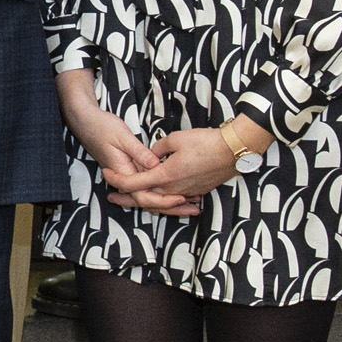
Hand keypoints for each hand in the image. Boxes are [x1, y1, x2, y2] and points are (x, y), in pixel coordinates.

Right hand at [55, 68, 183, 214]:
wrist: (86, 122)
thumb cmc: (102, 127)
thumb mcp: (123, 137)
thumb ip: (140, 153)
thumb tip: (156, 165)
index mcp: (123, 172)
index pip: (144, 195)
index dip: (164, 200)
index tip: (181, 198)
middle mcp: (125, 177)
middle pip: (149, 201)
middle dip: (172, 208)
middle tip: (194, 210)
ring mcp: (128, 175)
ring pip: (149, 196)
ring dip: (170, 202)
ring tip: (191, 206)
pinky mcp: (131, 170)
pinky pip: (147, 186)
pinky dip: (163, 192)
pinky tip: (178, 193)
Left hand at [100, 119, 270, 215]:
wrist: (234, 151)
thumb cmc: (206, 143)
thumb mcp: (176, 139)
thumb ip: (158, 148)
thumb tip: (152, 154)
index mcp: (165, 176)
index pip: (134, 183)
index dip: (117, 179)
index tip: (106, 173)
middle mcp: (174, 189)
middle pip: (144, 199)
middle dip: (125, 199)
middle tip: (111, 196)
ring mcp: (186, 192)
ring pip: (160, 202)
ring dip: (144, 200)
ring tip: (130, 200)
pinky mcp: (196, 192)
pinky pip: (174, 200)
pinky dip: (162, 200)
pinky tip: (158, 198)